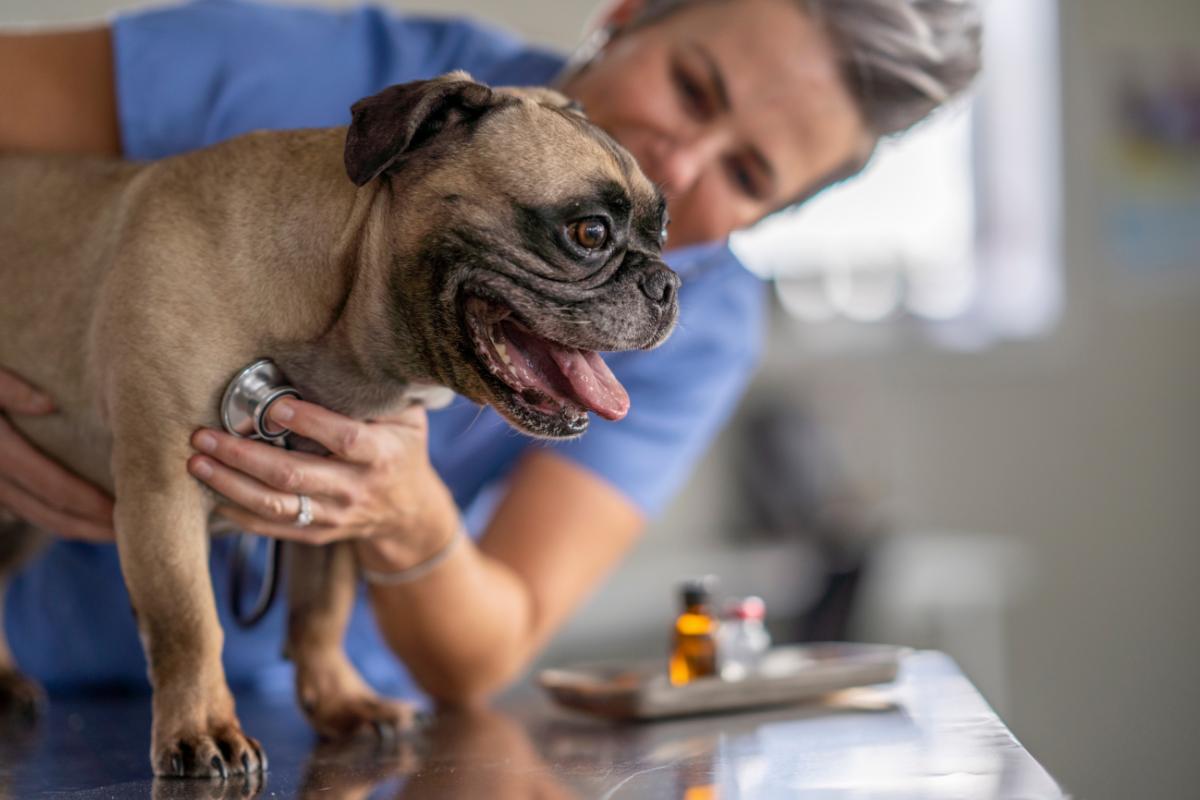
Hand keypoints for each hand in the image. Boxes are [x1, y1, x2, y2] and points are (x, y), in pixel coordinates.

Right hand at [0, 367, 115, 540]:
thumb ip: (10, 389)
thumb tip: (49, 404)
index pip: (53, 486)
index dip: (90, 504)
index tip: (126, 510)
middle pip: (48, 513)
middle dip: (91, 527)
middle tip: (131, 533)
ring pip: (34, 517)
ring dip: (74, 528)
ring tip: (111, 530)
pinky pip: (20, 510)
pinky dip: (51, 518)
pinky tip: (79, 517)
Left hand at [187, 399, 456, 564]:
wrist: (408, 512)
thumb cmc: (400, 449)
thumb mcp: (407, 418)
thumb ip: (378, 394)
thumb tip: (342, 355)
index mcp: (381, 455)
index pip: (344, 440)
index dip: (309, 423)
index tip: (273, 405)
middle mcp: (356, 489)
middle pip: (293, 475)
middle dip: (243, 455)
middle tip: (204, 435)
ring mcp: (335, 516)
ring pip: (275, 504)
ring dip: (230, 484)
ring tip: (197, 462)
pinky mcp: (317, 533)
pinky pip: (272, 527)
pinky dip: (239, 512)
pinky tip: (212, 492)